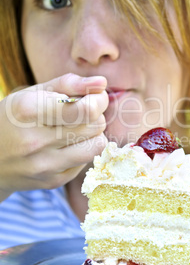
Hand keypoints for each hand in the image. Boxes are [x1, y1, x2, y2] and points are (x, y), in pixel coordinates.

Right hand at [0, 73, 107, 200]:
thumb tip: (101, 83)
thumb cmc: (13, 119)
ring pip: (96, 146)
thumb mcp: (31, 93)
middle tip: (83, 112)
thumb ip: (68, 84)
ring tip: (78, 129)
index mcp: (28, 111)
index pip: (85, 109)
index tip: (95, 97)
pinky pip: (86, 162)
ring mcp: (44, 165)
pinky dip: (82, 150)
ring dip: (94, 134)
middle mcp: (35, 141)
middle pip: (95, 125)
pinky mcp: (52, 181)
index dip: (98, 100)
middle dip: (95, 115)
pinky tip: (66, 146)